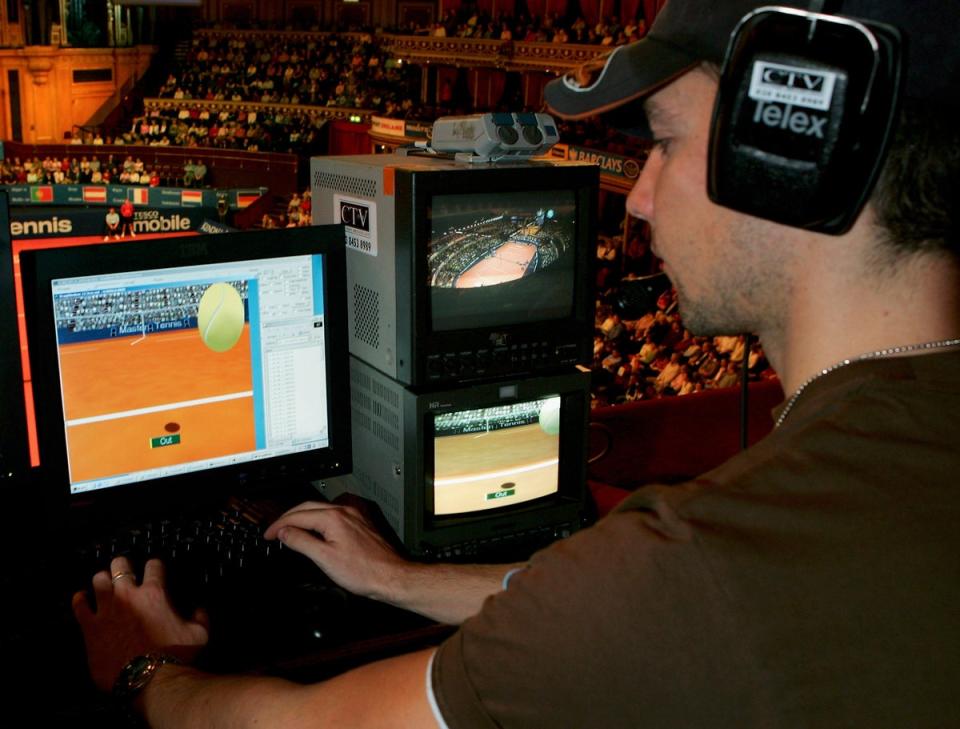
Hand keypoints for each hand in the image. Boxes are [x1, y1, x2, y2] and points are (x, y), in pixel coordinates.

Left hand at [72, 556, 209, 692]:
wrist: (148, 679)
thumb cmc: (176, 655)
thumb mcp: (199, 634)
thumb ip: (200, 618)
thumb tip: (199, 610)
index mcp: (155, 593)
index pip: (153, 566)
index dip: (155, 566)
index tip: (154, 571)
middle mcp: (128, 595)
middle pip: (120, 565)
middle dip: (122, 566)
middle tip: (124, 573)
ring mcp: (107, 609)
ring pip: (97, 580)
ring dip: (101, 580)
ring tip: (103, 585)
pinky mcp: (90, 626)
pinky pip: (79, 606)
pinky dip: (80, 600)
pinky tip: (82, 598)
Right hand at [264, 500, 408, 602]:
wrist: (391, 577)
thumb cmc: (363, 571)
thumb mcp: (324, 559)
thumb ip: (301, 542)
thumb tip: (284, 533)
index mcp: (333, 517)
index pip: (297, 516)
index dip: (279, 526)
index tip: (267, 535)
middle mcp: (344, 511)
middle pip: (307, 507)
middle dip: (287, 518)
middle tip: (273, 531)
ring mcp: (354, 515)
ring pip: (320, 509)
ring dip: (302, 517)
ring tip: (289, 529)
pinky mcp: (360, 523)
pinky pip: (332, 515)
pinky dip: (317, 520)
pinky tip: (314, 529)